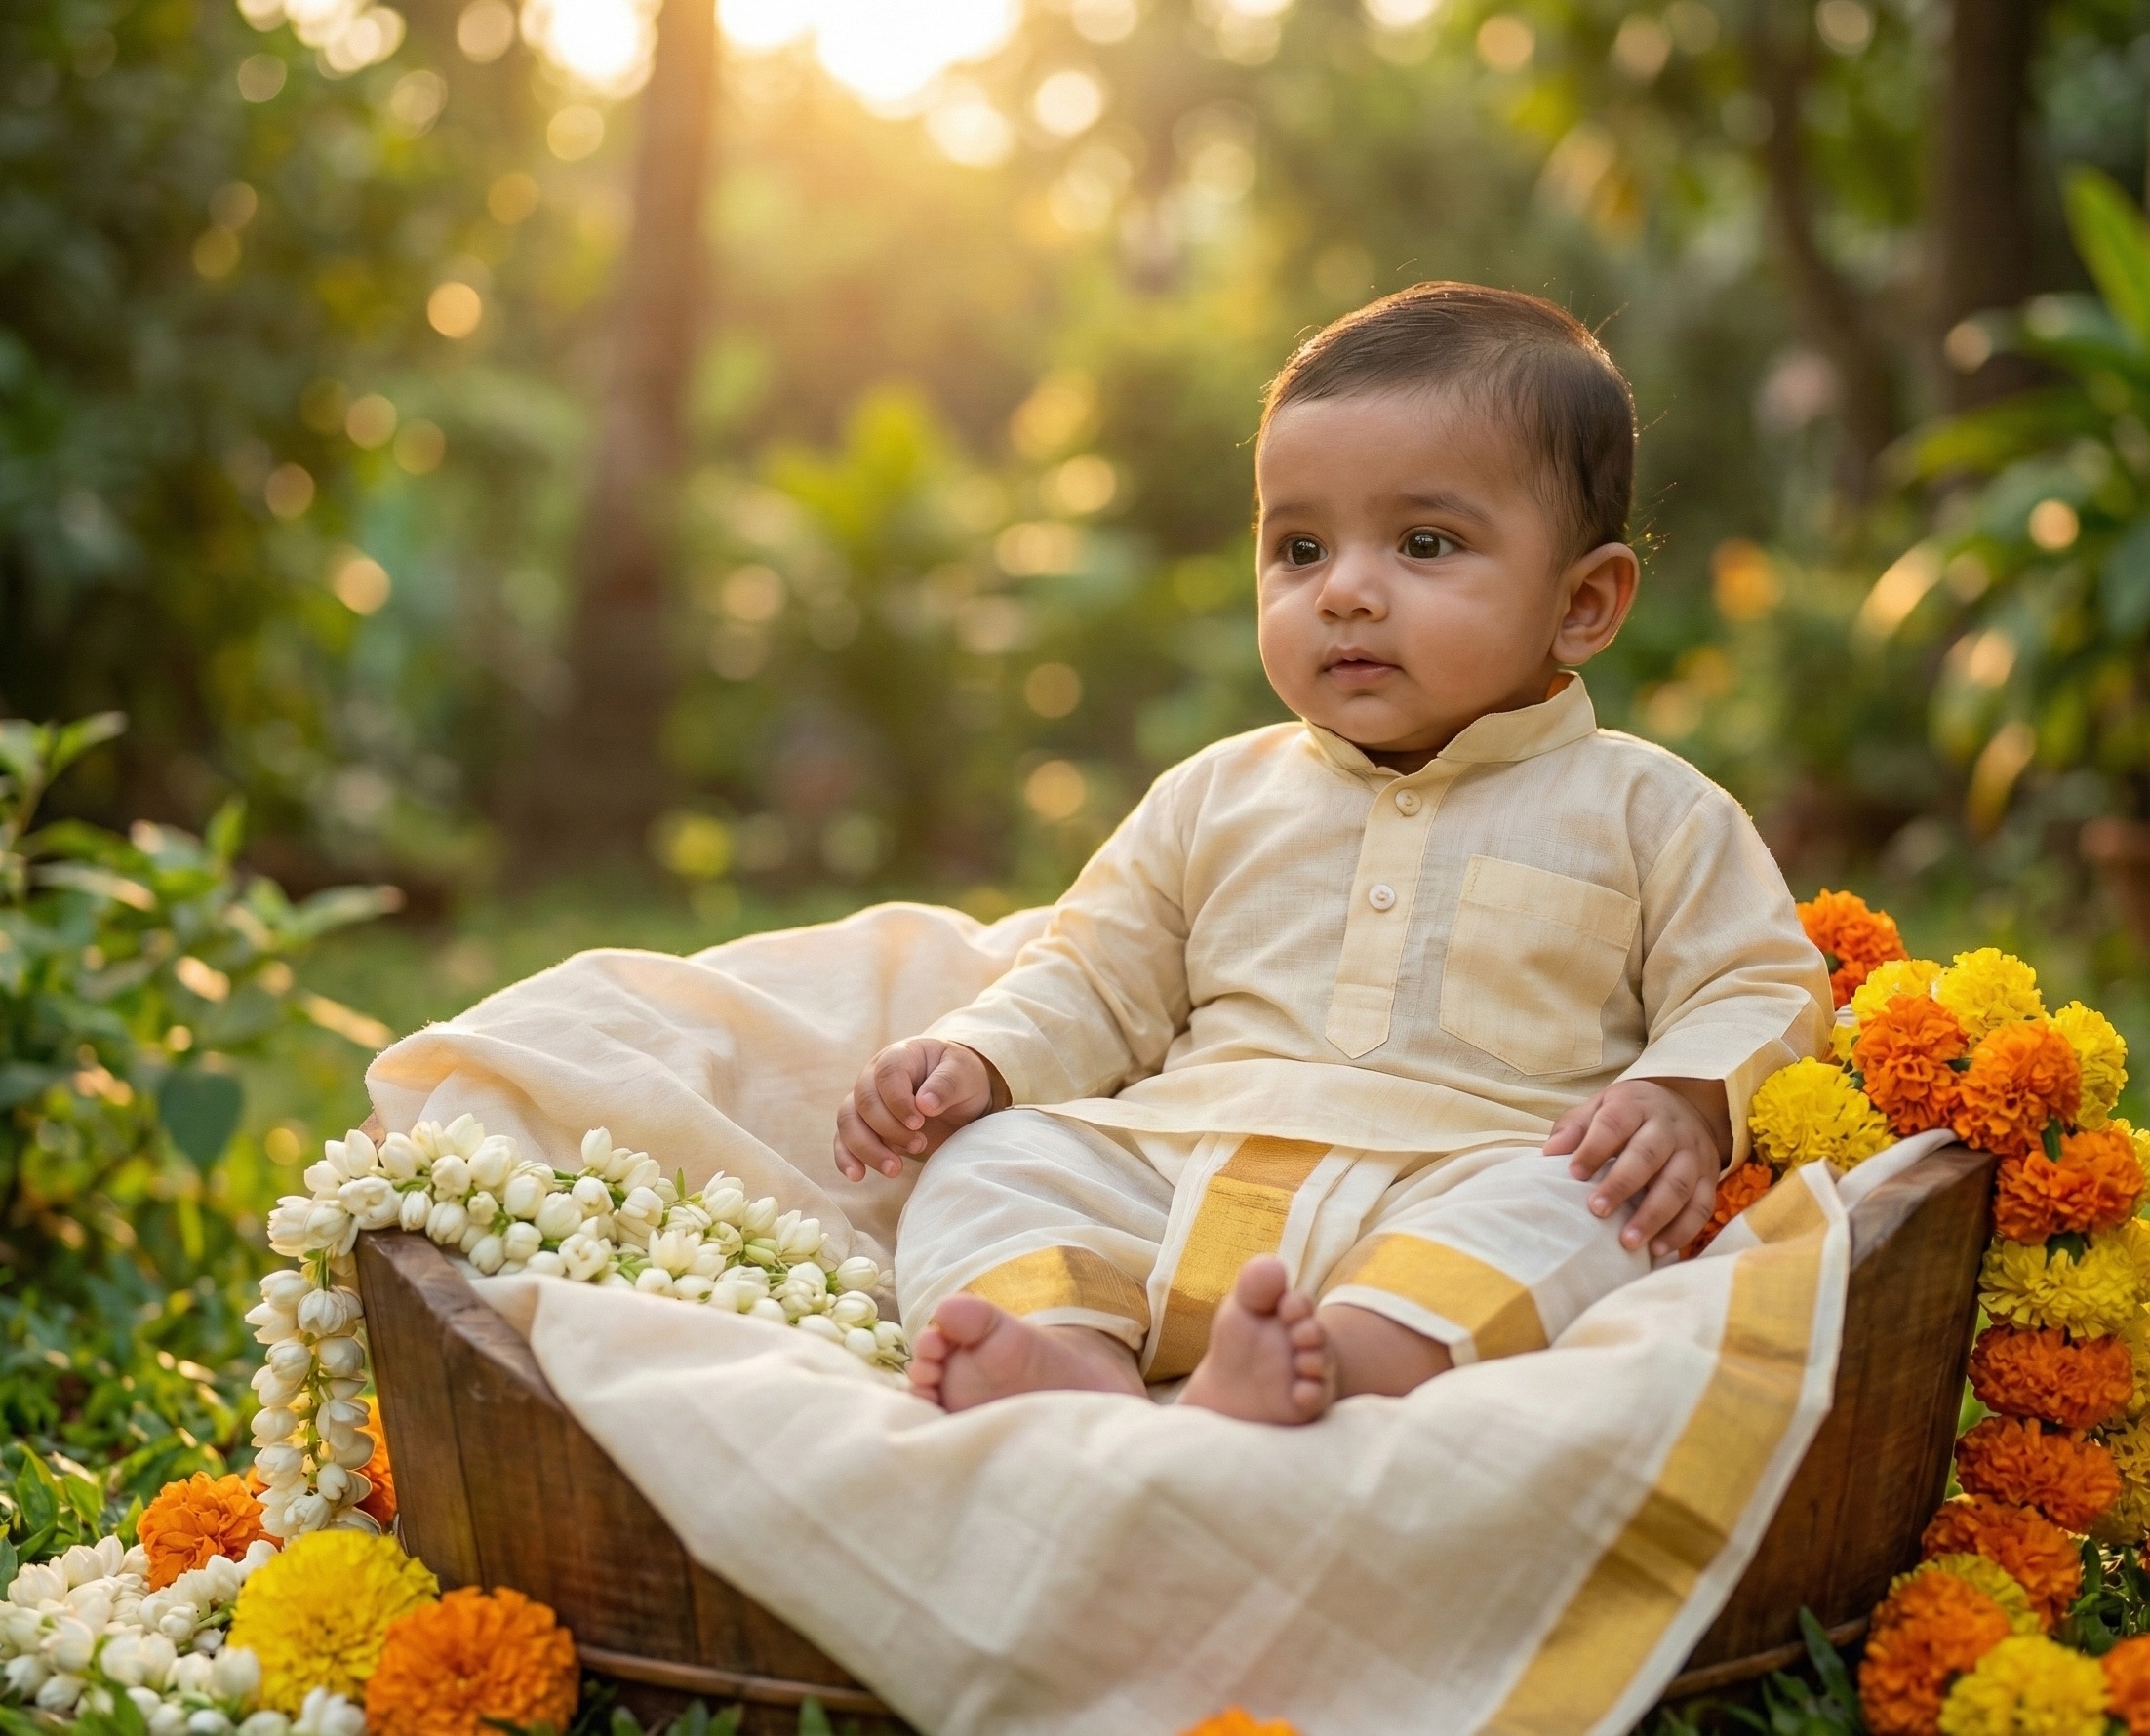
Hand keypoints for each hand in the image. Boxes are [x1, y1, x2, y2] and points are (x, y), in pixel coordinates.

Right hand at [834, 1038, 1001, 1181]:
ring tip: (895, 1169)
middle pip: (864, 1101)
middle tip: (920, 1144)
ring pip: (848, 1122)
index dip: (898, 1101)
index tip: (919, 1122)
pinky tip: (858, 1176)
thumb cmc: (960, 1078)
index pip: (887, 1074)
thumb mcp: (964, 1074)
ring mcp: (866, 1102)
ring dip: (867, 1148)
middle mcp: (874, 1076)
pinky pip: (843, 1141)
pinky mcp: (864, 1128)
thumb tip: (924, 1104)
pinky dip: (846, 1158)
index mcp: (900, 1056)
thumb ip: (947, 1083)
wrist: (959, 1097)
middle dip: (889, 1129)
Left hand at [1542, 1078, 1730, 1257]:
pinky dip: (1681, 1231)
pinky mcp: (1709, 1177)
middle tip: (1597, 1211)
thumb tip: (1550, 1153)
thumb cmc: (1629, 1114)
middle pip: (1647, 1156)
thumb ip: (1575, 1128)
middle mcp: (1668, 1128)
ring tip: (1627, 1241)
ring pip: (1677, 1185)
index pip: (1614, 1124)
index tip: (1573, 1173)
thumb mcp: (1599, 1108)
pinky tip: (1658, 1249)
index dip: (1594, 1148)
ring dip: (1653, 1216)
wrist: (1683, 1107)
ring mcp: (1692, 1152)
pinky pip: (1701, 1207)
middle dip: (1622, 1185)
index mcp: (1635, 1106)